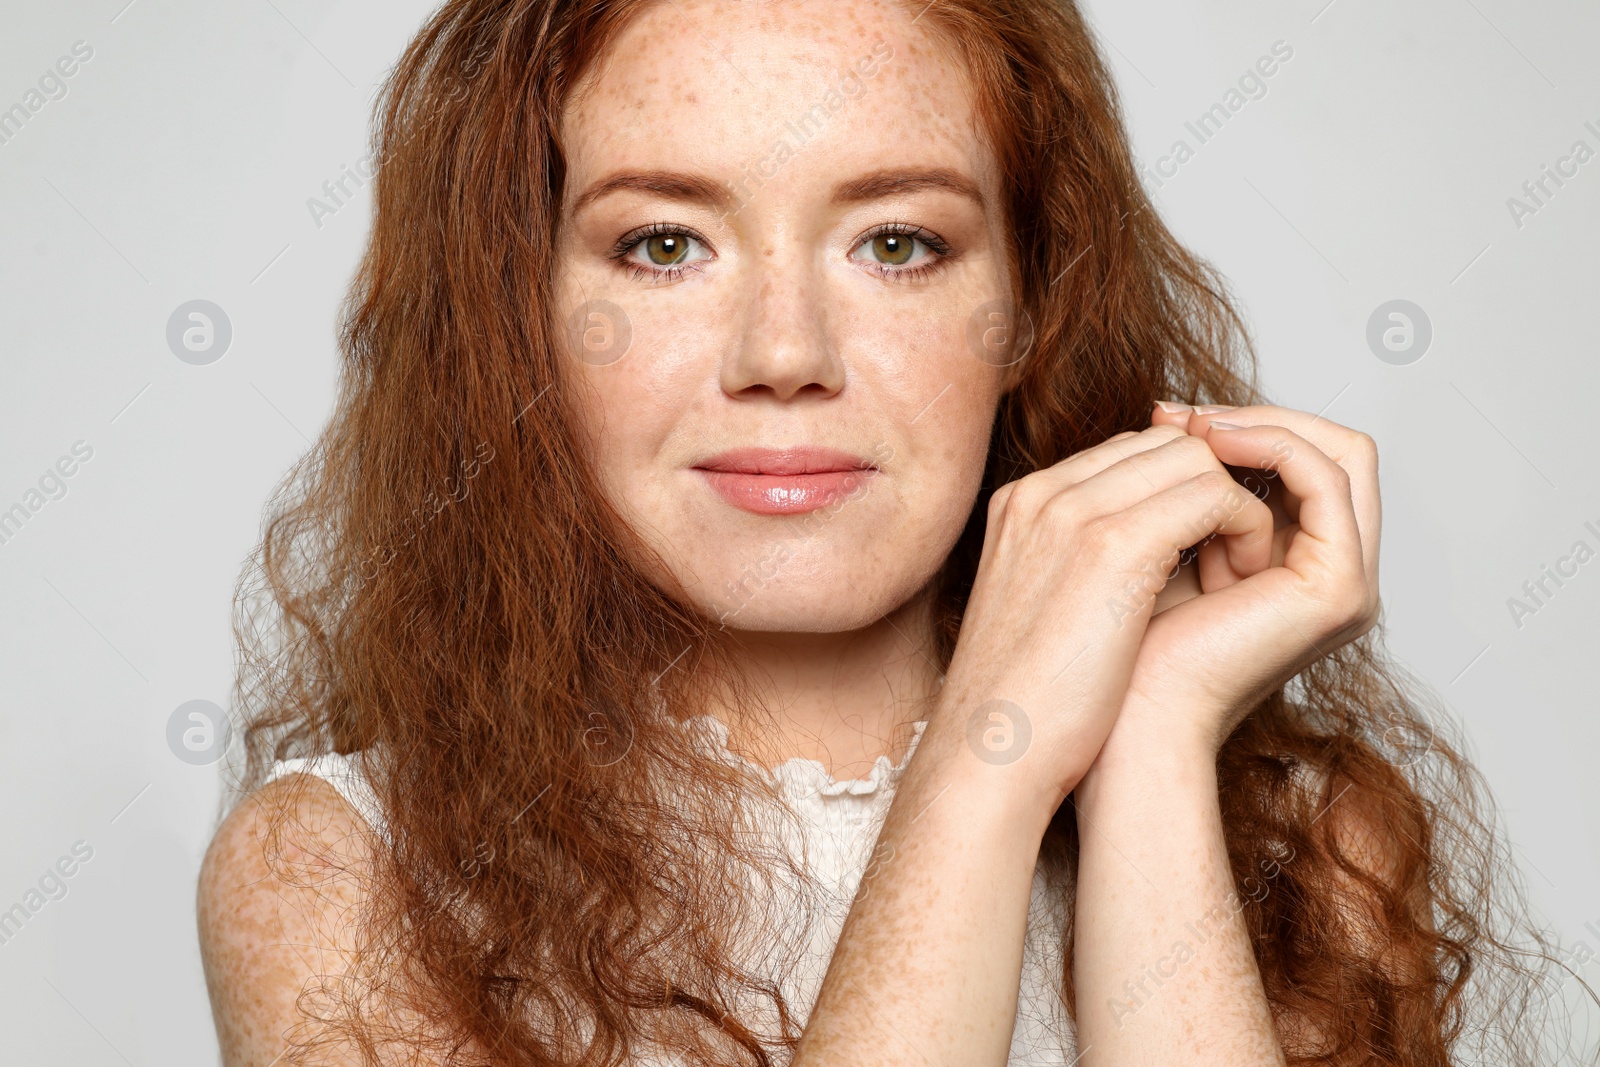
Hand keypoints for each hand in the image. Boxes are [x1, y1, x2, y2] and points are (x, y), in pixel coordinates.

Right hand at [932, 423, 1276, 811]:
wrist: (989, 757)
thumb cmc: (1023, 710)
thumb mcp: (1043, 614)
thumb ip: (1082, 566)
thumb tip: (1146, 562)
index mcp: (1022, 506)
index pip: (1126, 452)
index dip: (1180, 491)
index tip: (1207, 546)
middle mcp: (1044, 493)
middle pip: (1165, 442)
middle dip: (1215, 487)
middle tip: (1235, 553)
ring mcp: (1074, 511)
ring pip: (1196, 458)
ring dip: (1236, 506)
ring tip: (1239, 570)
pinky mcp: (1115, 545)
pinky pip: (1216, 494)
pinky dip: (1245, 530)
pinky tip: (1241, 580)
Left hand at [1100, 402, 1381, 760]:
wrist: (1124, 723)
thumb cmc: (1122, 651)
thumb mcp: (1154, 547)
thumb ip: (1181, 492)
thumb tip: (1172, 416)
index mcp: (1294, 567)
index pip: (1300, 461)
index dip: (1239, 425)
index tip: (1163, 415)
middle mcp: (1331, 574)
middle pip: (1330, 449)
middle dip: (1253, 415)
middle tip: (1178, 413)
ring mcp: (1345, 582)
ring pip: (1339, 451)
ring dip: (1261, 424)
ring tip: (1192, 427)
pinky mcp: (1338, 588)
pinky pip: (1325, 478)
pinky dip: (1272, 444)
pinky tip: (1210, 445)